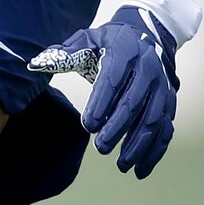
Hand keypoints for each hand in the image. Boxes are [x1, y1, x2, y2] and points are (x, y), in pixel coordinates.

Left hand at [28, 5, 179, 178]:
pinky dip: (155, 150)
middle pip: (135, 103)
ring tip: (121, 165)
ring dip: (138, 144)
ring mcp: (162, 86)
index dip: (102, 102)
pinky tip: (140, 170)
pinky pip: (166, 129)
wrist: (145, 34)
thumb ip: (64, 53)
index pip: (113, 78)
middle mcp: (148, 68)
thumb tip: (35, 65)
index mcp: (125, 51)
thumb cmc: (107, 43)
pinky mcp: (168, 101)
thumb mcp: (86, 39)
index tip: (88, 126)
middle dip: (118, 128)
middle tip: (101, 148)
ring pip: (154, 119)